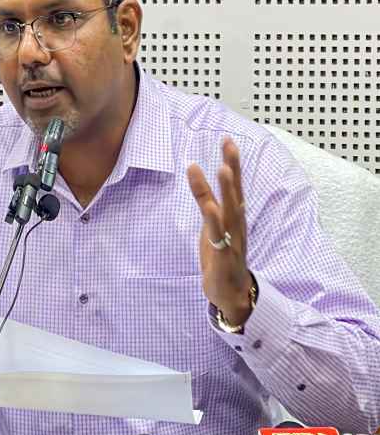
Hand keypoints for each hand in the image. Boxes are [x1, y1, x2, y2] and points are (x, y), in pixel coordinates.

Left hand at [187, 138, 254, 326]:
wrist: (231, 294)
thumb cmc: (221, 257)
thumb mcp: (211, 226)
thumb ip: (206, 201)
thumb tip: (197, 176)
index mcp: (234, 217)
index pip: (234, 185)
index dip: (232, 163)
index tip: (228, 140)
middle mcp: (237, 225)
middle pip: (236, 192)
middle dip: (233, 167)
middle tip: (229, 143)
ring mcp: (233, 240)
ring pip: (230, 210)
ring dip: (228, 189)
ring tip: (224, 167)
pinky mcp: (224, 255)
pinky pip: (218, 235)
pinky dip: (214, 220)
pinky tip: (209, 206)